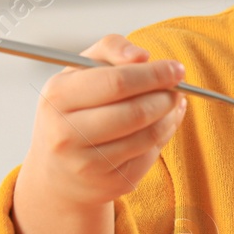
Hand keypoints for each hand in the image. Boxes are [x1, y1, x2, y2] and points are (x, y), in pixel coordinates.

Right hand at [11, 34, 188, 233]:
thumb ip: (111, 49)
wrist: (56, 172)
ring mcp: (88, 164)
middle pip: (136, 112)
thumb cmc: (72, 110)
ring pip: (148, 135)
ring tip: (171, 103)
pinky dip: (163, 136)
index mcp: (58, 97)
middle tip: (177, 88)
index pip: (117, 82)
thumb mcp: (80, 72)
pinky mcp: (110, 184)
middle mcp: (67, 134)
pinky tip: (162, 125)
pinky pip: (150, 156)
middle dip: (166, 96)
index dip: (154, 74)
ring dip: (169, 116)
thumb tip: (142, 56)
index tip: (176, 69)